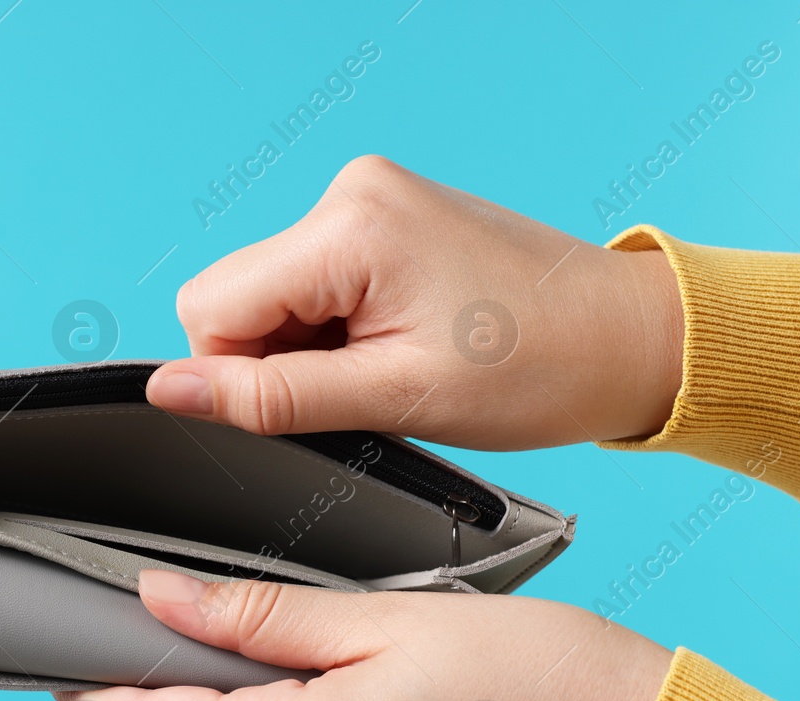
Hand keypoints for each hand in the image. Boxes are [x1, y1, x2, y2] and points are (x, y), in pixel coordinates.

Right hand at [147, 155, 684, 450]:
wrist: (625, 341)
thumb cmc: (539, 369)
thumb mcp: (393, 399)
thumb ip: (272, 396)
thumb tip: (175, 392)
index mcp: (350, 226)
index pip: (211, 307)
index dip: (238, 377)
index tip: (311, 409)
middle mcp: (352, 193)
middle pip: (238, 296)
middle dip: (278, 361)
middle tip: (365, 391)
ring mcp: (371, 199)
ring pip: (276, 295)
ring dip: (314, 349)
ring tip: (397, 368)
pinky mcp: (388, 217)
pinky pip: (318, 282)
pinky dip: (340, 329)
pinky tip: (401, 347)